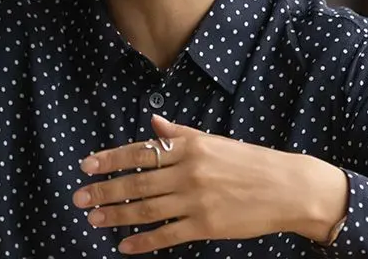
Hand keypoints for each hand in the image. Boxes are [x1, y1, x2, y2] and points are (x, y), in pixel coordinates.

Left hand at [73, 115, 347, 254]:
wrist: (289, 188)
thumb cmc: (250, 162)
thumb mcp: (214, 141)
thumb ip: (180, 134)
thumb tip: (152, 121)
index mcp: (189, 147)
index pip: (140, 152)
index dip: (110, 159)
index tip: (85, 166)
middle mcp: (188, 171)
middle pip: (137, 182)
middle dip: (104, 190)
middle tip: (78, 197)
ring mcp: (196, 200)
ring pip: (146, 209)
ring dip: (116, 215)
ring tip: (93, 218)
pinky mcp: (206, 226)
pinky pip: (168, 234)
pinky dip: (144, 242)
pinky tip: (125, 246)